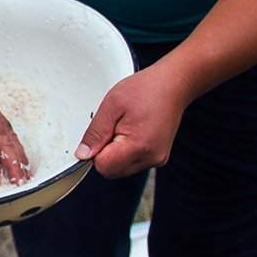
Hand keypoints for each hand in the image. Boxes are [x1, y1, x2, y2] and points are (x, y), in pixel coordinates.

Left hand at [75, 66, 190, 177]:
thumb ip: (95, 133)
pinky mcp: (158, 157)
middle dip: (104, 153)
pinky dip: (126, 151)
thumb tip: (83, 154)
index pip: (103, 166)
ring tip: (124, 127)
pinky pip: (132, 162)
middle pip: (112, 171)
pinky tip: (132, 132)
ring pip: (121, 168)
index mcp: (138, 146)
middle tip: (112, 128)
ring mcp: (156, 159)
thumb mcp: (112, 105)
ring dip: (115, 153)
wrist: (173, 85)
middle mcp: (151, 157)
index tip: (99, 135)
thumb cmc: (147, 90)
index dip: (94, 152)